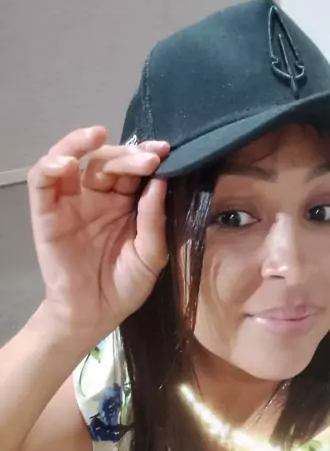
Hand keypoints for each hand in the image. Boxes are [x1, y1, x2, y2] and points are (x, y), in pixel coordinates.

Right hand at [27, 126, 169, 338]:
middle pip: (108, 161)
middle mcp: (99, 196)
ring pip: (75, 159)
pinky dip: (51, 164)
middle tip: (148, 156)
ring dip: (84, 144)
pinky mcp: (47, 212)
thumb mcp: (150, 256)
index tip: (164, 150)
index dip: (147, 157)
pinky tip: (68, 163)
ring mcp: (72, 202)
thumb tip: (160, 182)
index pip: (135, 170)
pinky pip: (43, 181)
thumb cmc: (125, 286)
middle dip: (128, 154)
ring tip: (99, 136)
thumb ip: (153, 220)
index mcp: (126, 204)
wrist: (94, 314)